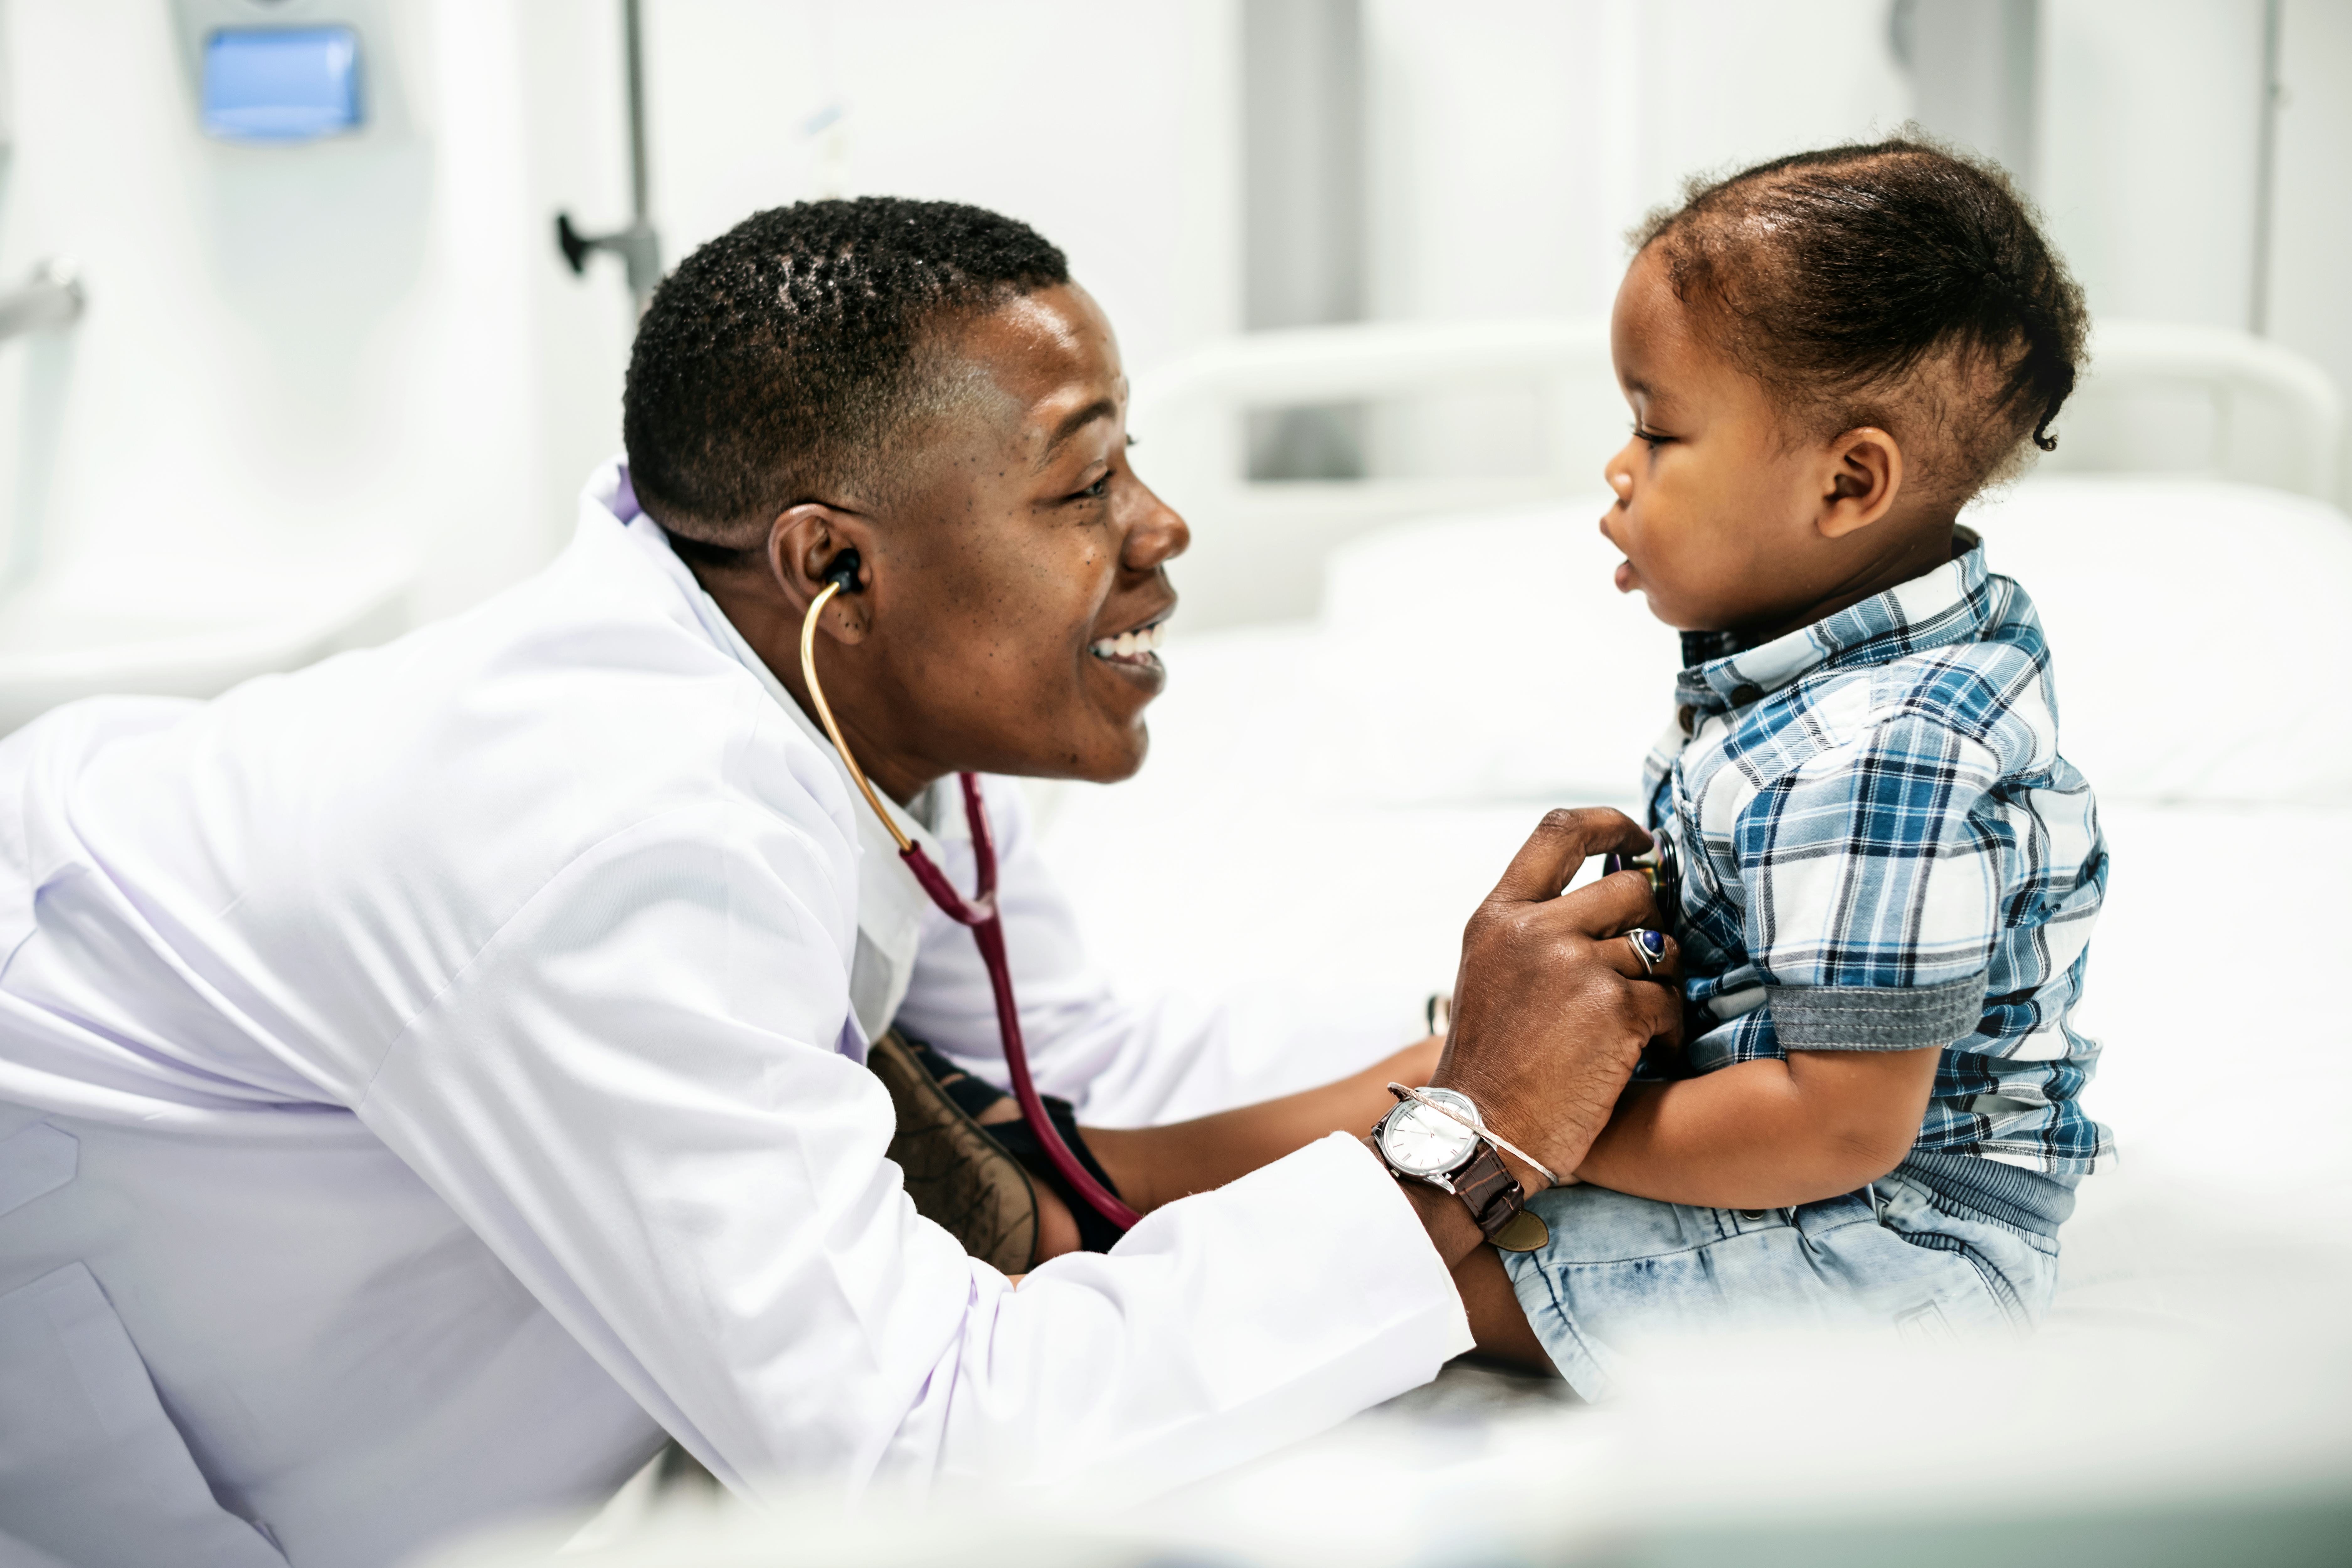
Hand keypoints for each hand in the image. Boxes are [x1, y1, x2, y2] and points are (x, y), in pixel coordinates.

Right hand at [1429, 808, 1681, 1188]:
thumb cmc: (1492, 1065)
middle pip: (1629, 887)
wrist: (1483, 1137)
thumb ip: (1538, 928)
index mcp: (1498, 917)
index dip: (1612, 824)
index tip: (1640, 840)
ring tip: (1635, 1024)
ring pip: (1659, 949)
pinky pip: (1670, 1002)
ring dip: (1660, 984)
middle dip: (1650, 922)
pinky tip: (1645, 1056)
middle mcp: (1535, 930)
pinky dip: (1666, 1031)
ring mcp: (1577, 967)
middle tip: (1645, 962)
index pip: (1560, 830)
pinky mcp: (1617, 1011)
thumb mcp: (1493, 974)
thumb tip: (1619, 891)